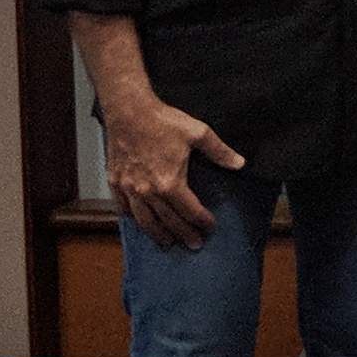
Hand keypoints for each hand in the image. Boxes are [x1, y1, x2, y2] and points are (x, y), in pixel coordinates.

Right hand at [101, 82, 238, 247]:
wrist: (129, 111)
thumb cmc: (164, 121)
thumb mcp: (198, 133)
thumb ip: (220, 152)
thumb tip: (240, 164)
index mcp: (170, 183)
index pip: (190, 211)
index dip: (202, 221)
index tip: (210, 227)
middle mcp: (149, 192)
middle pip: (168, 221)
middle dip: (184, 235)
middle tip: (194, 245)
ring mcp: (130, 189)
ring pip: (144, 221)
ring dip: (157, 234)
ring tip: (168, 243)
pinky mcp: (116, 182)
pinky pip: (124, 208)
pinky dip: (133, 219)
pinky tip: (140, 222)